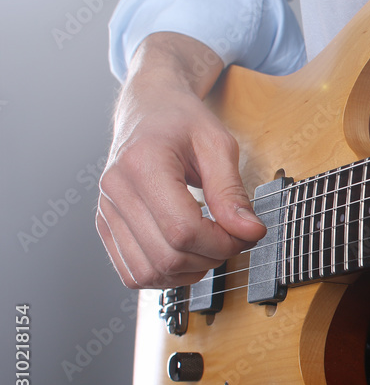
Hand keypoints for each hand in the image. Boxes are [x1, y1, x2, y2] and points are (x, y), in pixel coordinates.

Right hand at [97, 33, 266, 288]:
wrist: (148, 108)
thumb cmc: (183, 120)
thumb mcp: (218, 144)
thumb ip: (232, 190)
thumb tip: (249, 232)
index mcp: (143, 163)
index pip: (183, 229)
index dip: (222, 242)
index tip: (246, 233)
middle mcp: (116, 189)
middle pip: (167, 255)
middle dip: (211, 257)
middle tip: (234, 239)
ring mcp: (106, 210)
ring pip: (148, 272)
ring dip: (189, 271)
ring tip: (211, 246)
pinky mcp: (106, 226)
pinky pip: (132, 273)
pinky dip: (166, 275)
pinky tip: (187, 255)